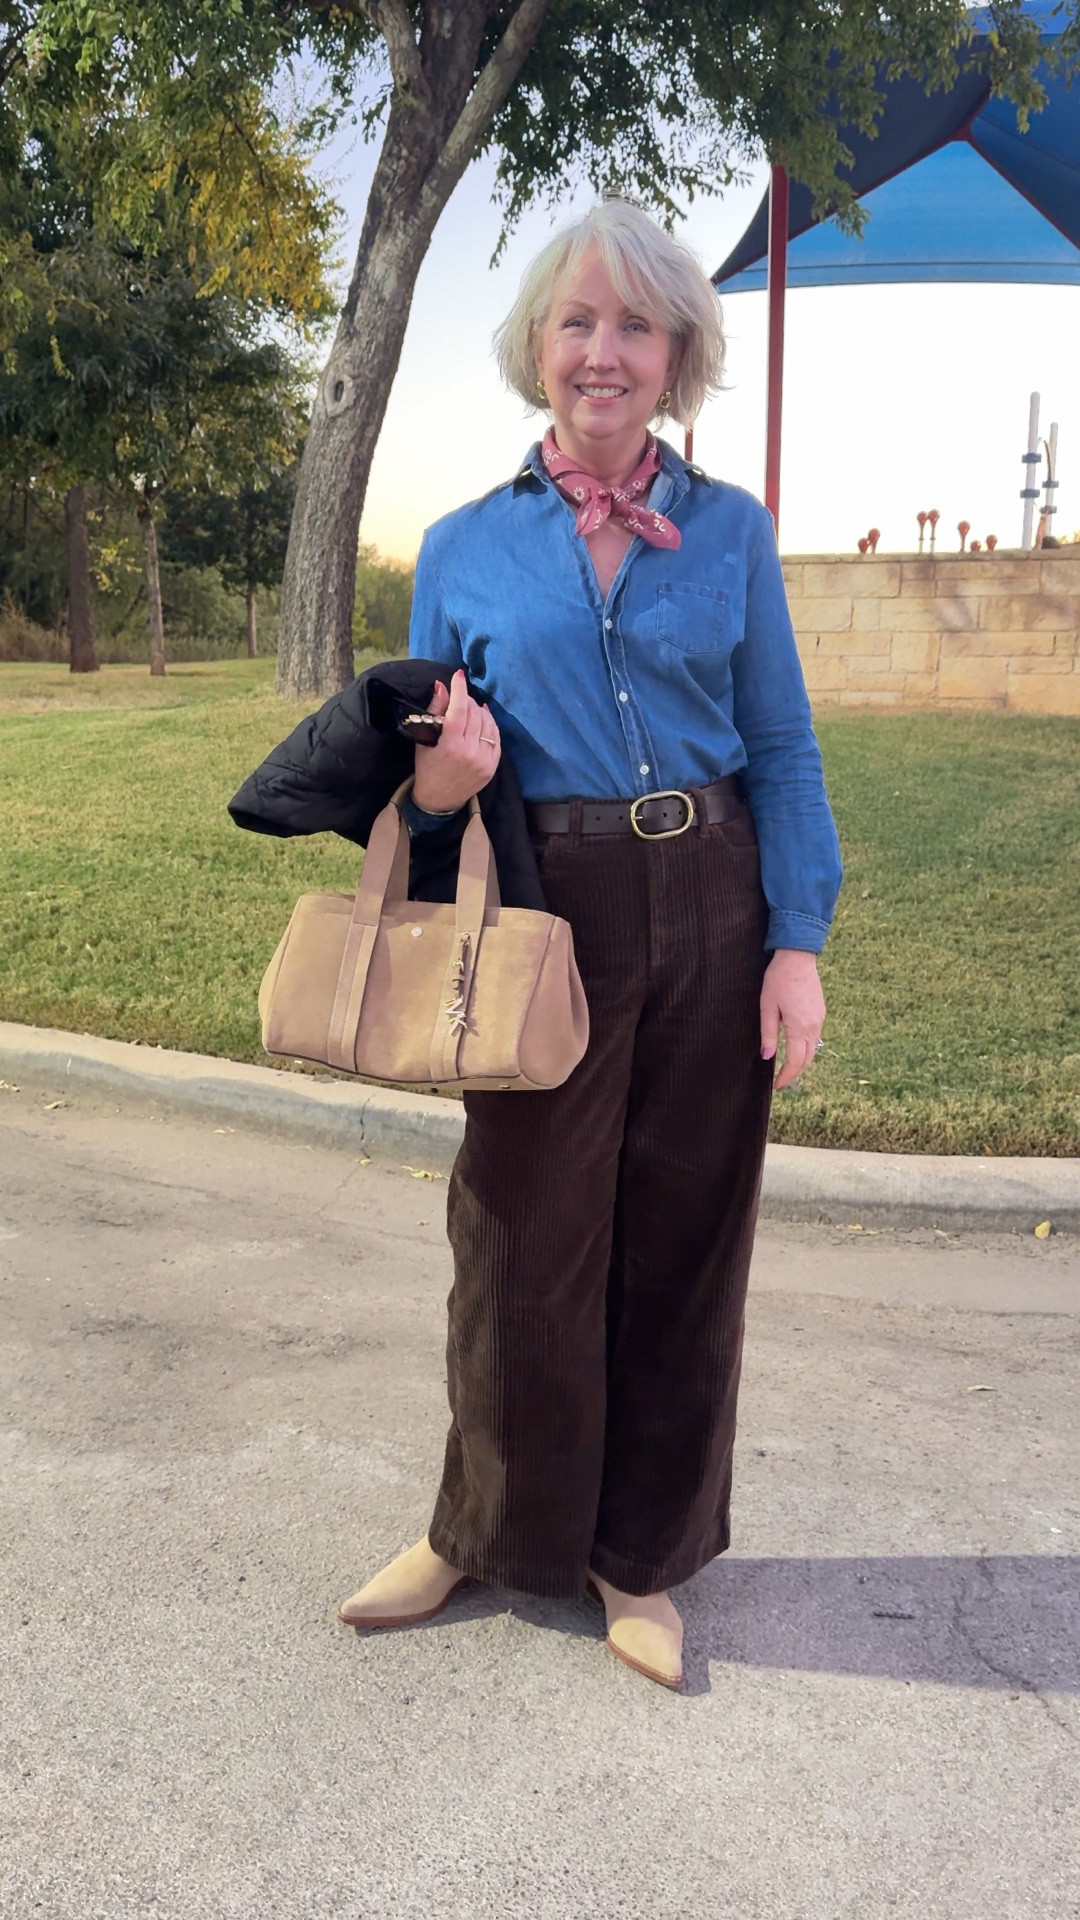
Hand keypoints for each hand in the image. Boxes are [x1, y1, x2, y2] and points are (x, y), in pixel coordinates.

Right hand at [411, 668, 501, 812]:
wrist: (439, 800)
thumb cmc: (427, 768)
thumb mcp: (424, 740)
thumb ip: (434, 712)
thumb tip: (441, 686)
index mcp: (450, 747)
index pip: (458, 710)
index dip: (459, 689)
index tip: (458, 675)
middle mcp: (470, 753)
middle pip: (474, 714)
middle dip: (466, 700)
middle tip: (459, 696)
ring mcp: (484, 761)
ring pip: (487, 723)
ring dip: (479, 710)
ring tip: (470, 707)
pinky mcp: (493, 766)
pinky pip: (496, 737)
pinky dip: (490, 724)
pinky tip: (483, 717)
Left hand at [760, 949, 825, 1090]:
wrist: (797, 956)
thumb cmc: (778, 979)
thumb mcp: (767, 1007)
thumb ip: (768, 1033)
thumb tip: (767, 1057)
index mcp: (799, 1026)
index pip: (796, 1061)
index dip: (787, 1076)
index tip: (778, 1086)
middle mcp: (814, 1025)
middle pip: (808, 1058)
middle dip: (795, 1072)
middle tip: (781, 1080)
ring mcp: (820, 1018)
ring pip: (814, 1048)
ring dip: (802, 1060)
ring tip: (787, 1067)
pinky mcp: (821, 1012)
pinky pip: (815, 1036)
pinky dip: (806, 1047)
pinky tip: (795, 1047)